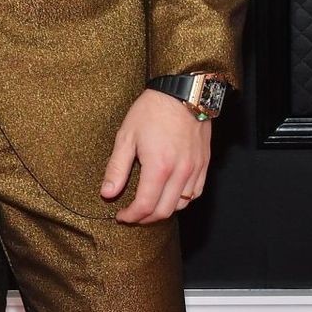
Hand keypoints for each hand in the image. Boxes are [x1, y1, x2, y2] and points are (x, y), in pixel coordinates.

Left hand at [100, 88, 210, 223]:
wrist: (183, 92)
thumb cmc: (152, 111)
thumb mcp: (126, 137)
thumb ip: (116, 169)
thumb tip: (107, 193)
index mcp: (158, 167)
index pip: (145, 206)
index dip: (131, 216)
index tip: (121, 215)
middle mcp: (180, 172)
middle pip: (164, 211)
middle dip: (145, 218)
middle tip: (132, 215)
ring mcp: (195, 169)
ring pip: (182, 205)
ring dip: (163, 211)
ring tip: (149, 206)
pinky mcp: (204, 164)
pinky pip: (196, 192)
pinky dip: (182, 200)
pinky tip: (170, 195)